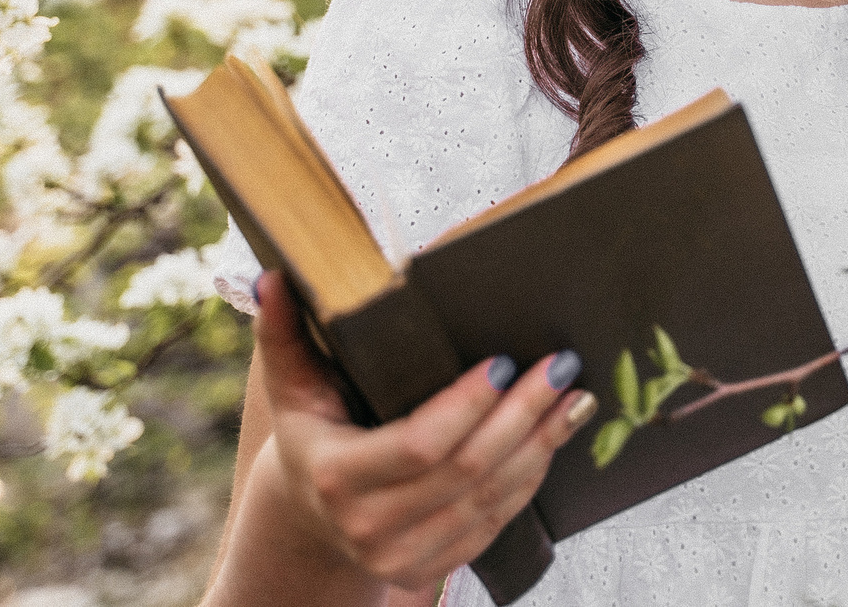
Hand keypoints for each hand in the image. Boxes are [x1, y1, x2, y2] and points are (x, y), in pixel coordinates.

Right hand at [248, 270, 595, 589]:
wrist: (308, 513)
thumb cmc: (310, 429)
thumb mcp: (291, 384)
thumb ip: (281, 333)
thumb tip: (273, 278)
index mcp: (334, 477)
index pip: (418, 444)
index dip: (466, 405)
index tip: (502, 361)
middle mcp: (366, 527)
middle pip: (466, 470)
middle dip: (522, 414)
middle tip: (561, 367)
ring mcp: (400, 557)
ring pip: (490, 498)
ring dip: (540, 444)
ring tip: (575, 396)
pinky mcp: (429, 570)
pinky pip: (495, 523)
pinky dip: (530, 476)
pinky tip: (553, 437)